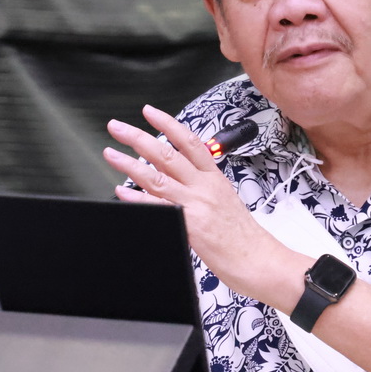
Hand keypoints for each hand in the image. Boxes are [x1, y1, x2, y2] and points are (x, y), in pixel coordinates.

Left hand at [103, 105, 306, 305]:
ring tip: (111, 154)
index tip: (148, 112)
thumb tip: (175, 177)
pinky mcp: (189, 225)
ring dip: (129, 164)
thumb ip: (201, 187)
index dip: (167, 123)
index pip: (189, 141)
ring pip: (157, 176)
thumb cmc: (243, 236)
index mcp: (214, 177)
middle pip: (167, 153)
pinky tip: (122, 191)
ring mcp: (196, 204)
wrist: (259, 259)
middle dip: (138, 137)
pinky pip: (158, 208)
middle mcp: (204, 186)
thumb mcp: (225, 200)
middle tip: (117, 128)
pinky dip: (138, 199)